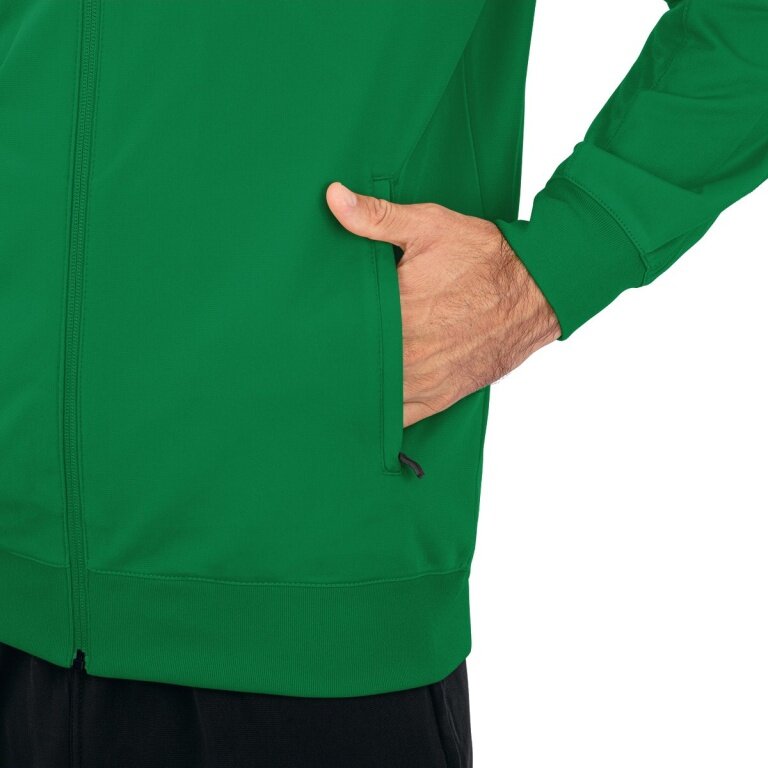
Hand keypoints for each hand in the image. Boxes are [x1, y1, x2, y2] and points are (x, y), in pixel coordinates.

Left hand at [326, 181, 560, 427]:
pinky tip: (364, 401)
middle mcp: (407, 354)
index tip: (304, 323)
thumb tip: (334, 198)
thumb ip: (376, 217)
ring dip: (353, 386)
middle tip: (310, 350)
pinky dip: (380, 411)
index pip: (338, 328)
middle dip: (332, 357)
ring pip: (370, 396)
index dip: (318, 327)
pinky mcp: (440, 396)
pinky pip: (399, 417)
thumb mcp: (429, 226)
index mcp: (398, 312)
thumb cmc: (485, 258)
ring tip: (331, 374)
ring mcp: (423, 381)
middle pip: (350, 365)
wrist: (538, 290)